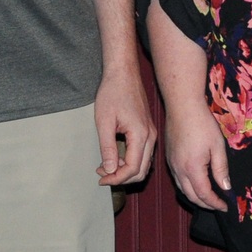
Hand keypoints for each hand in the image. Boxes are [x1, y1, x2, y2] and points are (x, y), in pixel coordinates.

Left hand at [94, 60, 157, 185]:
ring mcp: (151, 133)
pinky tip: (116, 156)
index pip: (132, 168)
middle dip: (121, 178)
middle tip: (102, 175)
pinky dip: (130, 161)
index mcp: (140, 135)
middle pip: (141, 170)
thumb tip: (109, 170)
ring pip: (143, 163)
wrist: (123, 73)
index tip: (101, 178)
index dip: (116, 178)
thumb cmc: (113, 93)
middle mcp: (150, 136)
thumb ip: (108, 148)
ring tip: (106, 166)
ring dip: (126, 170)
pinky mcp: (148, 130)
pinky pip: (143, 153)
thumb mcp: (104, 122)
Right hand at [163, 102, 231, 210]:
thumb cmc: (202, 123)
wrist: (182, 106)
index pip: (204, 194)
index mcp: (192, 168)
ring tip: (209, 197)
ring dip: (195, 197)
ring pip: (182, 189)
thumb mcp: (217, 146)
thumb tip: (225, 188)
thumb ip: (221, 169)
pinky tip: (197, 183)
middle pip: (191, 196)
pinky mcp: (169, 158)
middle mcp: (178, 170)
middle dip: (205, 204)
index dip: (215, 203)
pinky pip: (178, 180)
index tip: (226, 207)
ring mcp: (171, 164)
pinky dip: (188, 187)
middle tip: (219, 205)